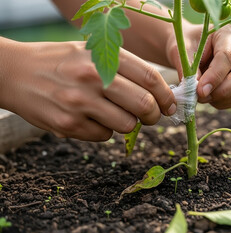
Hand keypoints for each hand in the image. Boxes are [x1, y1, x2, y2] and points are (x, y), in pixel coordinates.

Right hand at [0, 39, 175, 140]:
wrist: (13, 72)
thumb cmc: (61, 62)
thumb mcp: (92, 53)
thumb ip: (123, 69)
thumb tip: (158, 92)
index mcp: (103, 56)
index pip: (150, 78)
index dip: (166, 95)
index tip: (170, 105)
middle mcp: (93, 78)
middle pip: (144, 104)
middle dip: (154, 115)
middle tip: (152, 117)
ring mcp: (80, 103)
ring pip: (127, 125)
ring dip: (129, 124)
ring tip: (117, 115)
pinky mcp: (68, 125)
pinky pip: (104, 136)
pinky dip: (105, 131)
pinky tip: (92, 119)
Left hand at [167, 25, 230, 108]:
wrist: (190, 49)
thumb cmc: (187, 45)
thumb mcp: (182, 50)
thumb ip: (188, 68)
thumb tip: (195, 90)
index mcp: (229, 34)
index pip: (228, 56)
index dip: (215, 76)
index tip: (200, 91)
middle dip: (222, 90)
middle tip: (200, 96)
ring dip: (221, 98)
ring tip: (201, 95)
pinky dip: (222, 103)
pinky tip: (208, 96)